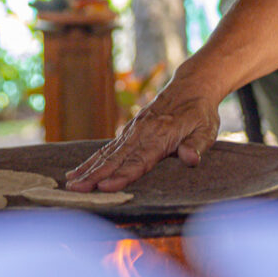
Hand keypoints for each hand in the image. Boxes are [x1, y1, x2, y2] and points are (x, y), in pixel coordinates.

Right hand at [64, 75, 222, 191]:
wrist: (191, 87)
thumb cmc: (201, 113)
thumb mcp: (207, 129)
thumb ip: (197, 145)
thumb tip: (190, 158)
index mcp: (161, 136)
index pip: (139, 161)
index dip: (122, 176)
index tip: (105, 188)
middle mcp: (142, 133)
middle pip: (116, 159)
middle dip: (95, 175)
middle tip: (76, 190)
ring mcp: (133, 131)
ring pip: (108, 153)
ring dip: (89, 169)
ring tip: (70, 183)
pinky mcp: (129, 131)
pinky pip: (108, 148)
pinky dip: (92, 160)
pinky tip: (78, 170)